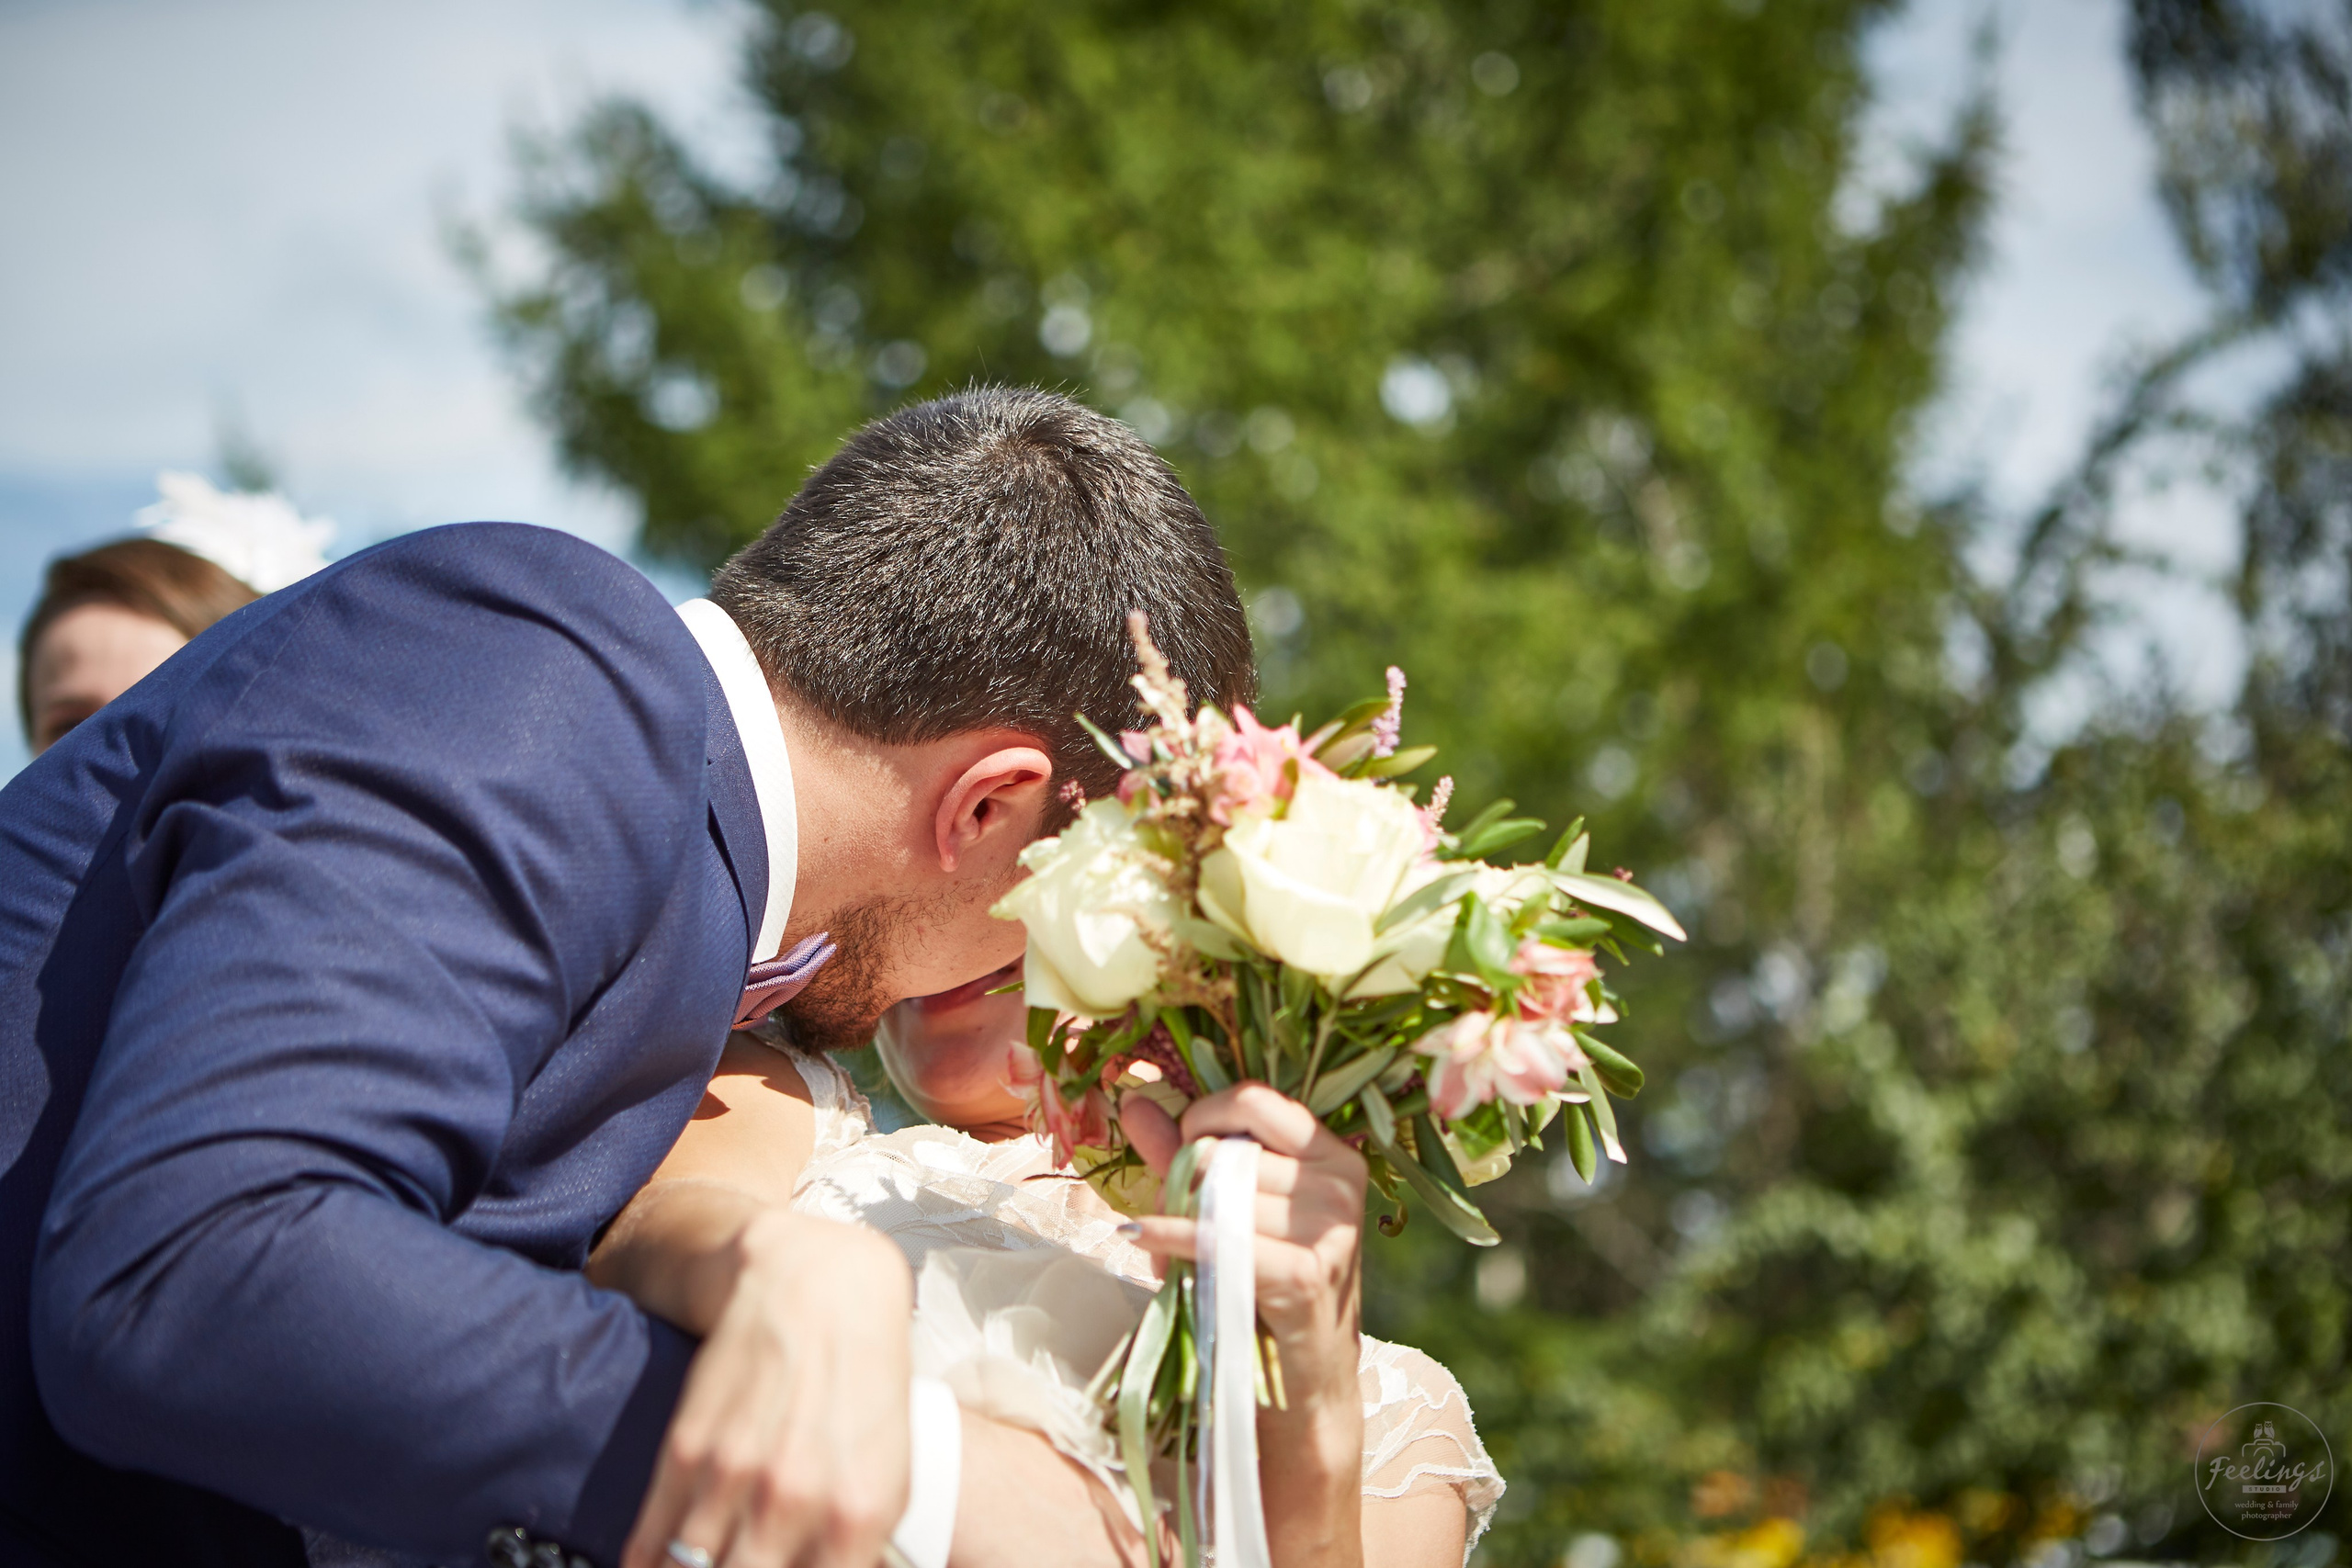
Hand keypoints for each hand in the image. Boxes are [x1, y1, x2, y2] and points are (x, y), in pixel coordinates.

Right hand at [623, 1207, 913, 1567]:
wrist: (825, 1288)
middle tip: (734, 1565)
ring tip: (694, 1566)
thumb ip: (858, 1547)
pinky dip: (646, 1563)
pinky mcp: (687, 1449)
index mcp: (856, 1517)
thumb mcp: (887, 1472)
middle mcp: (794, 1504)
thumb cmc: (865, 1382)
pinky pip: (650, 1541)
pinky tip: (651, 1565)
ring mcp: (734, 1478)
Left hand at [1117, 1081, 1366, 1347]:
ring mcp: (1330, 1229)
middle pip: (1226, 1152)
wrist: (1304, 1380)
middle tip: (1167, 1213)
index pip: (1254, 1100)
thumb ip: (1184, 1152)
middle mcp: (1341, 1183)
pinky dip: (1169, 1237)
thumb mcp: (1229, 1208)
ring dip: (1174, 1222)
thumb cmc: (1265, 1286)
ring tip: (1170, 1253)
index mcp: (1332, 1155)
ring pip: (1216, 1196)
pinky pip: (1216, 1238)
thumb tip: (1134, 1100)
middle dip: (1180, 1180)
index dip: (1204, 1117)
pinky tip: (1140, 1237)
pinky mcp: (1307, 1274)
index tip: (1185, 1147)